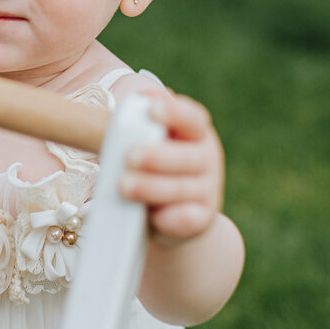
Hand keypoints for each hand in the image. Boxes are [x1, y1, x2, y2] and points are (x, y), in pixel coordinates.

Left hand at [118, 92, 223, 244]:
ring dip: (152, 187)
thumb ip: (136, 128)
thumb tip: (121, 117)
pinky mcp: (201, 219)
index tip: (151, 109)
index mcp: (194, 132)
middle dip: (157, 156)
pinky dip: (170, 218)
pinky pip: (188, 219)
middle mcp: (206, 158)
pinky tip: (153, 216)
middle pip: (188, 156)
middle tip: (129, 157)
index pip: (191, 118)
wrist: (168, 212)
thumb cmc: (150, 166)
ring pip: (183, 188)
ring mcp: (207, 190)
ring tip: (124, 186)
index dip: (173, 112)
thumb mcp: (146, 143)